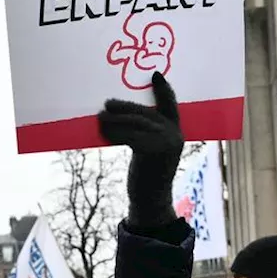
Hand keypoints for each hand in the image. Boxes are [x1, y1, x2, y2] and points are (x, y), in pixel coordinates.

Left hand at [97, 72, 183, 227]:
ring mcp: (166, 143)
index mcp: (176, 132)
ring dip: (114, 119)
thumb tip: (118, 115)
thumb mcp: (151, 151)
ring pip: (135, 122)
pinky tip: (103, 131)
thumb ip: (146, 134)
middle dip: (124, 107)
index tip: (156, 74)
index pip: (171, 105)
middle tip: (106, 104)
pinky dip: (114, 132)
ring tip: (100, 118)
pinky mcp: (153, 151)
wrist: (151, 203)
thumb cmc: (148, 176)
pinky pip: (129, 135)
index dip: (164, 89)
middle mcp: (174, 135)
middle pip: (145, 112)